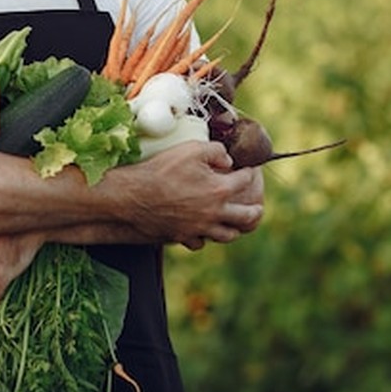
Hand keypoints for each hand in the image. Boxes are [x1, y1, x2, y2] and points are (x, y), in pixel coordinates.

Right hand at [121, 140, 264, 247]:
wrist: (133, 197)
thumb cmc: (161, 170)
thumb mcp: (190, 149)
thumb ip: (215, 150)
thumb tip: (228, 159)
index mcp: (220, 189)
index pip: (245, 180)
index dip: (251, 172)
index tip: (250, 169)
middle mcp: (214, 213)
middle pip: (246, 217)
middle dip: (255, 210)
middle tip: (257, 207)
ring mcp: (199, 228)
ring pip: (227, 235)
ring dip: (234, 228)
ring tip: (234, 223)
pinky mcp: (182, 236)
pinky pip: (200, 242)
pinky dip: (204, 237)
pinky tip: (202, 230)